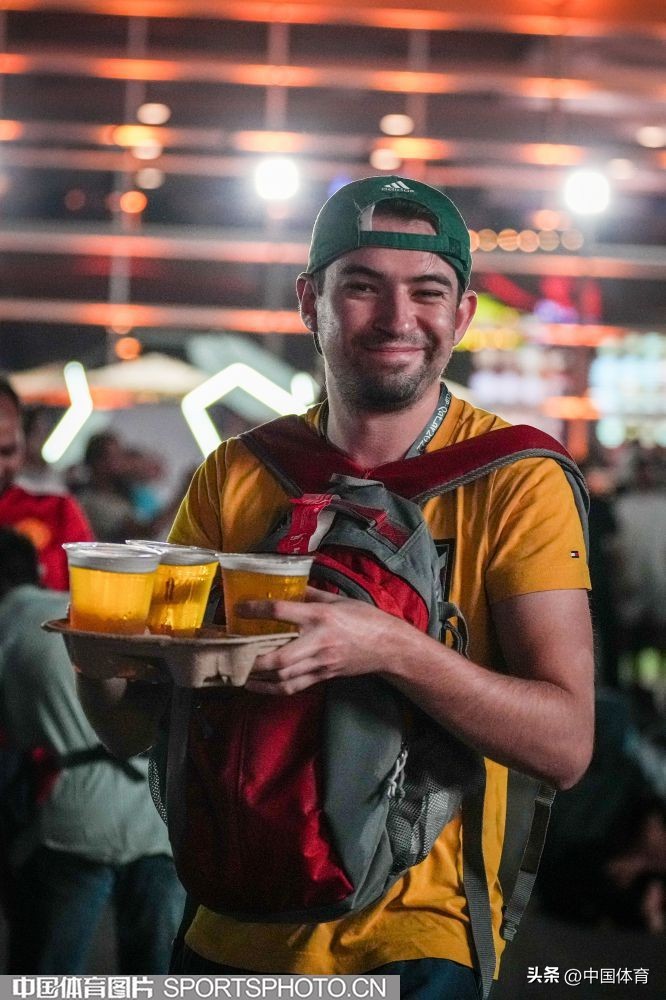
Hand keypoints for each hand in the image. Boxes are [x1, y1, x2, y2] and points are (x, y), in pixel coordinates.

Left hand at [240, 586, 414, 694]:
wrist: (388, 646)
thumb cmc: (365, 618)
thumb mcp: (338, 599)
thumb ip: (311, 594)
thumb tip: (289, 586)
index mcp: (320, 617)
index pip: (282, 612)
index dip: (257, 610)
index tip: (239, 608)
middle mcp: (318, 641)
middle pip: (280, 657)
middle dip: (254, 659)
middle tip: (234, 652)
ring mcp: (320, 663)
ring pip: (283, 676)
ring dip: (257, 676)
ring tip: (237, 670)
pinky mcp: (323, 676)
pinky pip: (293, 686)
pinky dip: (270, 689)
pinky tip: (254, 685)